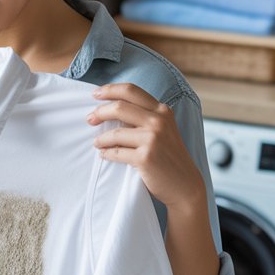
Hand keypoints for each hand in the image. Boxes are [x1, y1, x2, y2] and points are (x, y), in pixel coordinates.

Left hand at [86, 82, 203, 211]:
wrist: (184, 185)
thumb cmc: (168, 156)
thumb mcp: (163, 130)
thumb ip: (144, 117)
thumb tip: (111, 109)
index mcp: (162, 110)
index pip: (131, 91)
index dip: (110, 90)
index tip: (95, 94)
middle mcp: (159, 121)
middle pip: (119, 107)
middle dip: (100, 112)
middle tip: (90, 119)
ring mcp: (153, 139)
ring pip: (115, 133)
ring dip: (101, 139)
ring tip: (97, 143)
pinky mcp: (145, 157)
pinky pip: (116, 152)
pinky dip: (106, 153)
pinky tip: (104, 155)